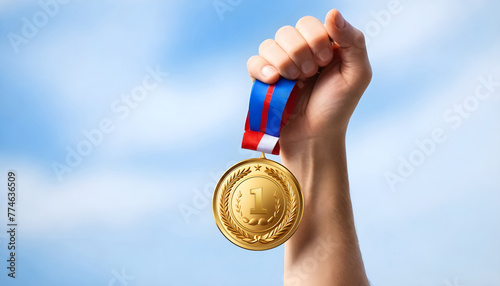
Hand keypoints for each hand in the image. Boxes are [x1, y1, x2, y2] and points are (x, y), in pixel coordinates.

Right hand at [247, 9, 371, 154]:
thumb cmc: (337, 107)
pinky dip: (262, 69)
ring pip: (269, 44)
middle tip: (311, 74)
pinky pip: (253, 62)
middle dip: (300, 54)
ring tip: (295, 82)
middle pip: (287, 31)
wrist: (314, 138)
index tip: (325, 62)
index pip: (309, 23)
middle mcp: (299, 52)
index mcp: (322, 45)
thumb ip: (352, 40)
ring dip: (284, 63)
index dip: (316, 39)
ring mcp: (279, 65)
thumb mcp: (357, 73)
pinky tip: (274, 80)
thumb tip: (332, 12)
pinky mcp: (263, 80)